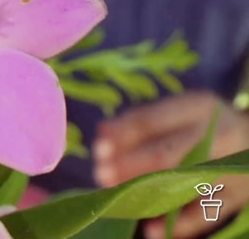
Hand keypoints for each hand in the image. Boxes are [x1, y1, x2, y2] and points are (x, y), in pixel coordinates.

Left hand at [93, 91, 248, 238]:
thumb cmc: (203, 124)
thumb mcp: (180, 112)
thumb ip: (143, 122)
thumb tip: (102, 132)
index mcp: (198, 107)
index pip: (152, 121)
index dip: (121, 134)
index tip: (97, 145)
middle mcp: (218, 135)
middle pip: (165, 153)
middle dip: (128, 165)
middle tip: (101, 173)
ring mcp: (229, 168)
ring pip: (183, 184)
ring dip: (146, 192)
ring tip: (118, 198)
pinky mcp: (236, 197)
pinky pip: (205, 215)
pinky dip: (178, 225)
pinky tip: (152, 230)